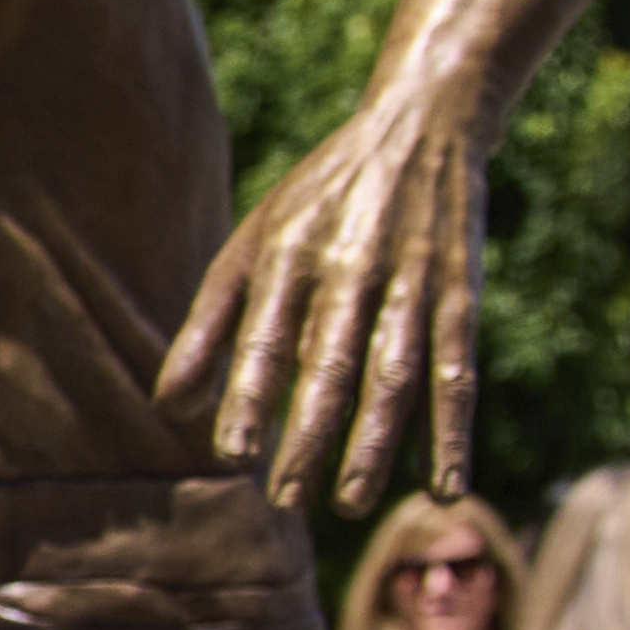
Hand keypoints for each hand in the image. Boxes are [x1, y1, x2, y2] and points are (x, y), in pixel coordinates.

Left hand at [161, 87, 492, 510]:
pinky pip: (457, 372)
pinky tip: (444, 486)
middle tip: (287, 500)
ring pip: (394, 374)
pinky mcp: (460, 295)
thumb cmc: (317, 203)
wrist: (419, 126)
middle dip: (309, 434)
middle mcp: (349, 267)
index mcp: (288, 255)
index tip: (233, 454)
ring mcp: (410, 282)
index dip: (248, 394)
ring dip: (375, 443)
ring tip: (351, 503)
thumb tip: (169, 410)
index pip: (264, 336)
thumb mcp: (253, 245)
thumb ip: (209, 327)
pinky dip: (452, 433)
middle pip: (328, 364)